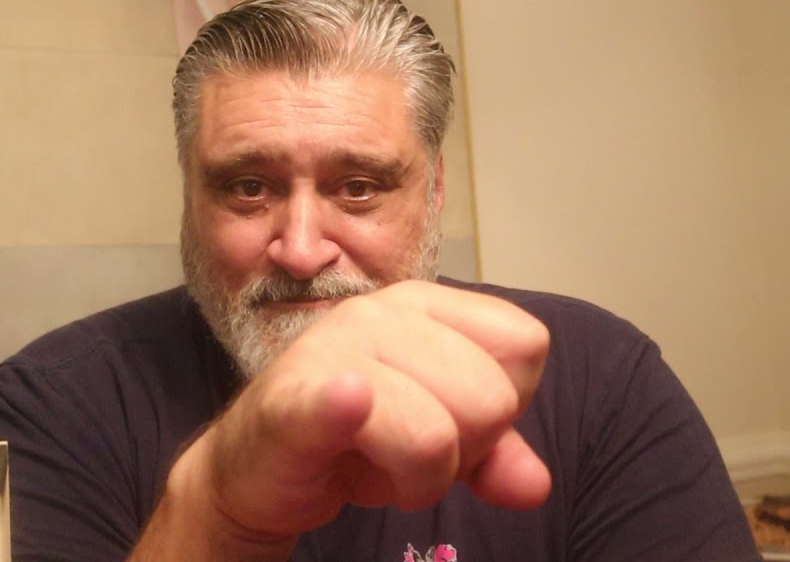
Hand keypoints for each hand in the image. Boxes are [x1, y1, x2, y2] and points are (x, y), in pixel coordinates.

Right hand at [157, 280, 550, 552]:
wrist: (255, 467)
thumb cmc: (356, 440)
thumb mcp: (442, 443)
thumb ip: (496, 455)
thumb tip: (534, 484)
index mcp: (426, 304)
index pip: (526, 345)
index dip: (505, 403)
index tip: (453, 420)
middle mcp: (382, 311)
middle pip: (492, 398)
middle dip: (463, 451)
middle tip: (410, 452)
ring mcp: (334, 349)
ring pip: (440, 435)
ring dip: (417, 480)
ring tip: (378, 465)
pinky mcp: (293, 398)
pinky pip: (348, 400)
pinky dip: (353, 410)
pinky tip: (347, 410)